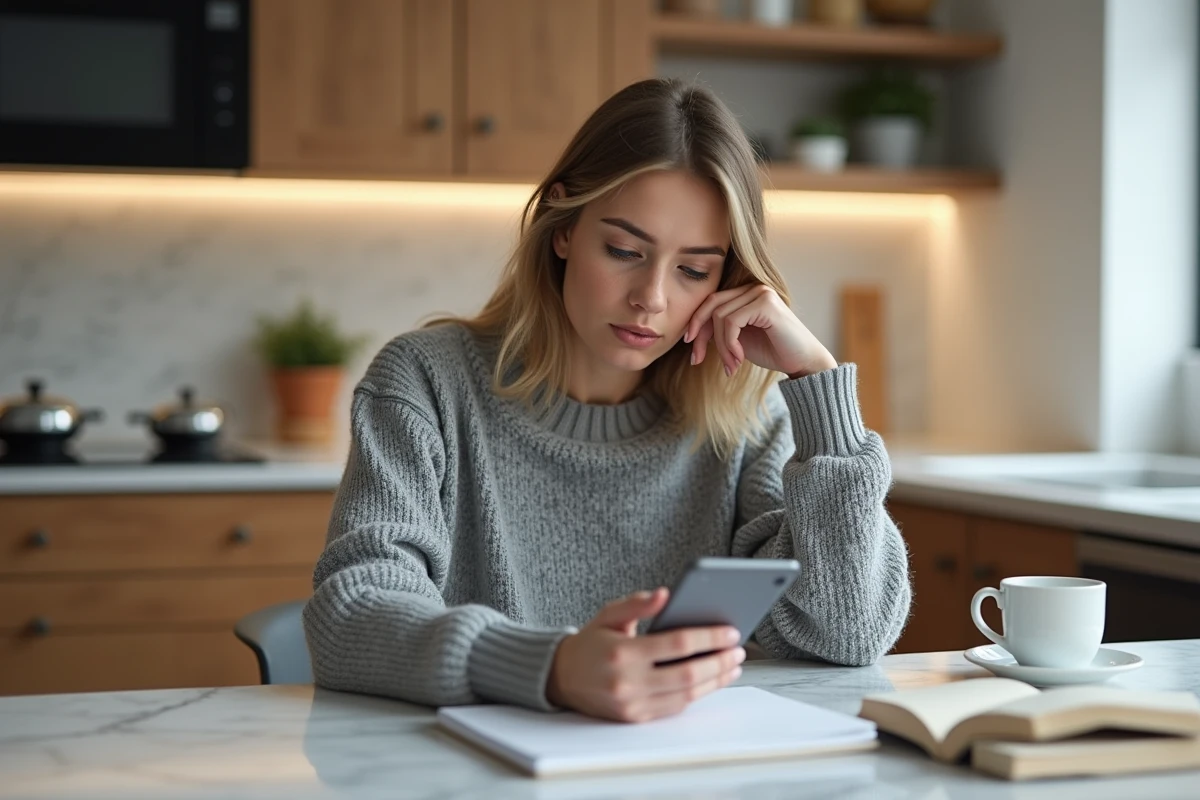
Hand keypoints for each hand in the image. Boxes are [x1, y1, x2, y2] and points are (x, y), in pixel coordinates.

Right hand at [546, 588, 745, 722]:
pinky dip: (697, 694)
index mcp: (622, 653)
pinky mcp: (635, 718)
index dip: (708, 638)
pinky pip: (675, 708)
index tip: (730, 631)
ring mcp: (632, 705)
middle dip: (719, 661)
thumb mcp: (608, 615)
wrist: (561, 678)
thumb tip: (666, 594)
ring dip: (715, 681)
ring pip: (686, 696)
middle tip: (739, 650)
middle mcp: (628, 683)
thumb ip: (637, 604)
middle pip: (688, 675)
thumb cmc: (590, 643)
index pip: (676, 645)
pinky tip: (712, 680)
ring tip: (732, 666)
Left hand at [683, 284, 836, 378]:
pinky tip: (738, 360)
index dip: (696, 324)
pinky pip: (731, 322)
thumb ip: (719, 329)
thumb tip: (692, 330)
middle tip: (696, 360)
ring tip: (731, 365)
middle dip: (700, 335)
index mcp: (746, 293)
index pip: (711, 303)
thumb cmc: (773, 351)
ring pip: (720, 317)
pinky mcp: (765, 303)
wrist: (802, 363)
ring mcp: (761, 293)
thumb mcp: (738, 340)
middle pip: (711, 305)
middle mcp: (754, 288)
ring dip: (721, 347)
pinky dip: (729, 345)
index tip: (690, 348)